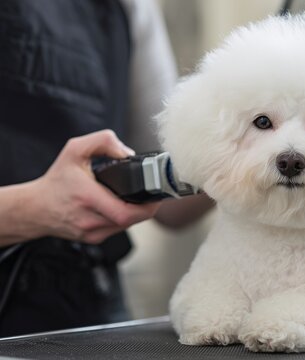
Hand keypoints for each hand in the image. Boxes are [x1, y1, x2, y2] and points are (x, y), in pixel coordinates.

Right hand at [28, 130, 159, 243]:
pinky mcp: (93, 239)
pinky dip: (124, 219)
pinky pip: (117, 229)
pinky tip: (121, 207)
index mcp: (87, 197)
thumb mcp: (74, 150)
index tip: (156, 195)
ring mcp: (92, 232)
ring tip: (136, 199)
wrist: (34, 208)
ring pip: (127, 226)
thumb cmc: (55, 181)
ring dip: (136, 214)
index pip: (127, 212)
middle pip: (132, 220)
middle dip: (147, 208)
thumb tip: (127, 152)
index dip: (147, 206)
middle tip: (152, 195)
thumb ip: (102, 142)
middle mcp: (90, 219)